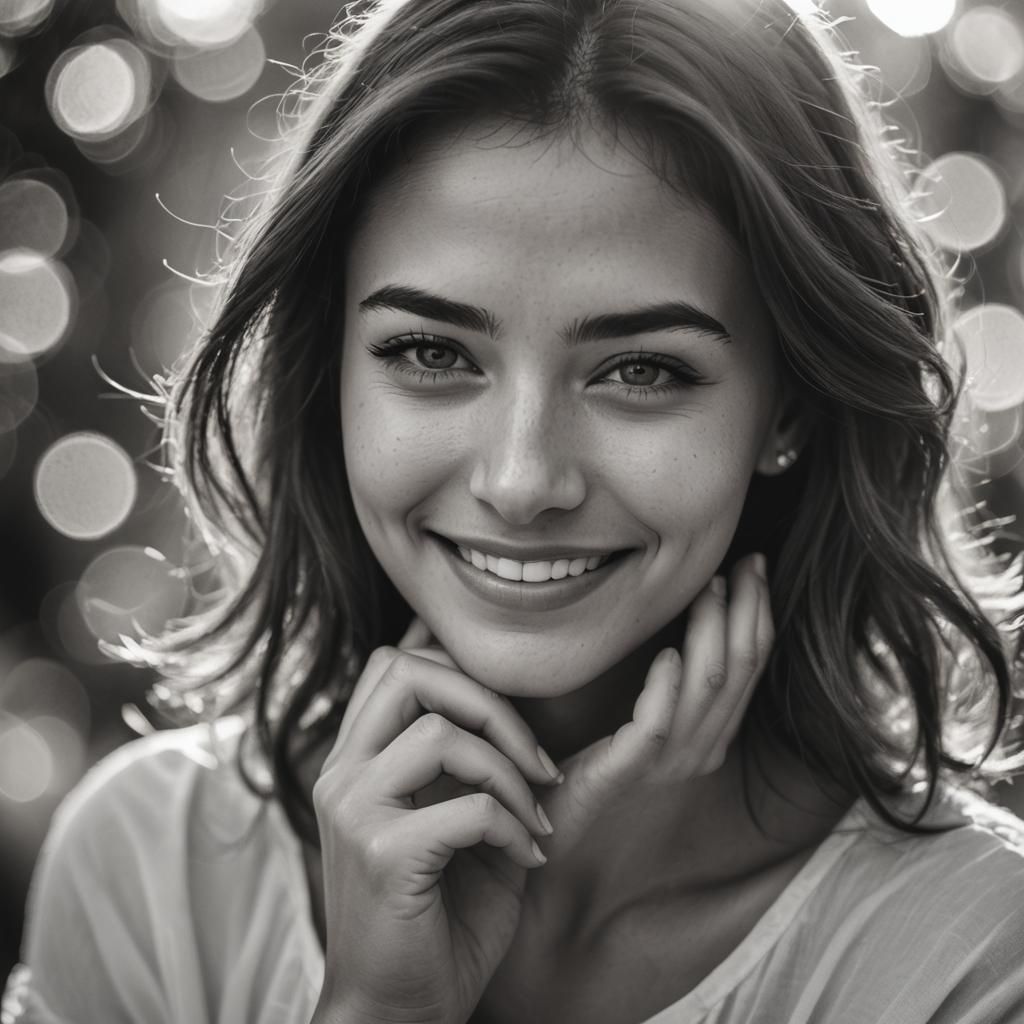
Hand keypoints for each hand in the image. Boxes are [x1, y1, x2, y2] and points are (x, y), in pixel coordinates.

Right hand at [310, 616, 563, 1023]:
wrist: (398, 1012)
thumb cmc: (437, 917)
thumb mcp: (456, 821)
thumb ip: (472, 762)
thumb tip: (517, 699)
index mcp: (356, 761)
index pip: (394, 664)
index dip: (460, 667)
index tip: (514, 721)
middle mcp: (342, 773)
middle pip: (404, 670)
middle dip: (487, 700)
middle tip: (533, 758)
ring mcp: (353, 810)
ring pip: (438, 730)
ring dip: (508, 768)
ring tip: (536, 812)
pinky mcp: (382, 854)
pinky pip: (469, 808)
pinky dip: (514, 825)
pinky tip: (530, 855)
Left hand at [534, 551, 772, 865]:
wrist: (552, 821)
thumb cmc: (592, 754)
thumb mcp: (644, 708)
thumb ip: (673, 674)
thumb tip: (694, 605)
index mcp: (711, 734)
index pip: (750, 667)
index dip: (757, 614)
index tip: (754, 566)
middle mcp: (701, 750)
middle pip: (740, 671)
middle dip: (747, 611)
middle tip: (746, 562)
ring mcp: (668, 764)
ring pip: (707, 690)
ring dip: (711, 634)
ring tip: (708, 589)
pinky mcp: (627, 772)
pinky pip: (657, 727)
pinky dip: (666, 688)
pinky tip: (667, 654)